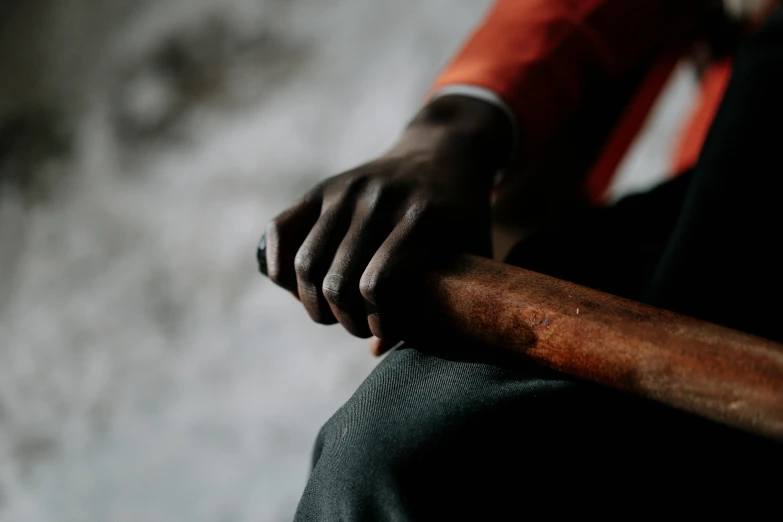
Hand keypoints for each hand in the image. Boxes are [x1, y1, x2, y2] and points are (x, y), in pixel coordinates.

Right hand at [263, 95, 512, 345]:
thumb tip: (377, 348)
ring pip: (307, 264)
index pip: (377, 285)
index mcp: (421, 220)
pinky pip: (282, 230)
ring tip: (330, 311)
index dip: (375, 320)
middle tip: (356, 325)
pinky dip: (278, 264)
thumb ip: (438, 303)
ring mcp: (347, 191)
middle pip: (338, 281)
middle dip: (343, 319)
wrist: (445, 149)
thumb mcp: (469, 255)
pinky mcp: (325, 187)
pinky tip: (293, 286)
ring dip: (312, 303)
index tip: (383, 329)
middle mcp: (380, 202)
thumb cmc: (462, 217)